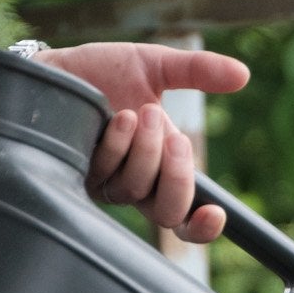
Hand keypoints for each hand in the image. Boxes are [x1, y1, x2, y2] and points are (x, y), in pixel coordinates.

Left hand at [34, 42, 249, 243]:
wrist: (51, 67)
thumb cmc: (101, 72)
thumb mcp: (154, 66)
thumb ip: (198, 71)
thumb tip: (243, 74)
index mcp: (160, 171)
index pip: (186, 217)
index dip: (203, 226)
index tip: (215, 212)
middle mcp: (134, 185)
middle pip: (168, 214)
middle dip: (178, 177)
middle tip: (177, 139)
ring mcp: (105, 183)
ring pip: (137, 189)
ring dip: (145, 150)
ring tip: (141, 112)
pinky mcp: (77, 175)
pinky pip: (107, 172)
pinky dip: (118, 144)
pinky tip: (114, 118)